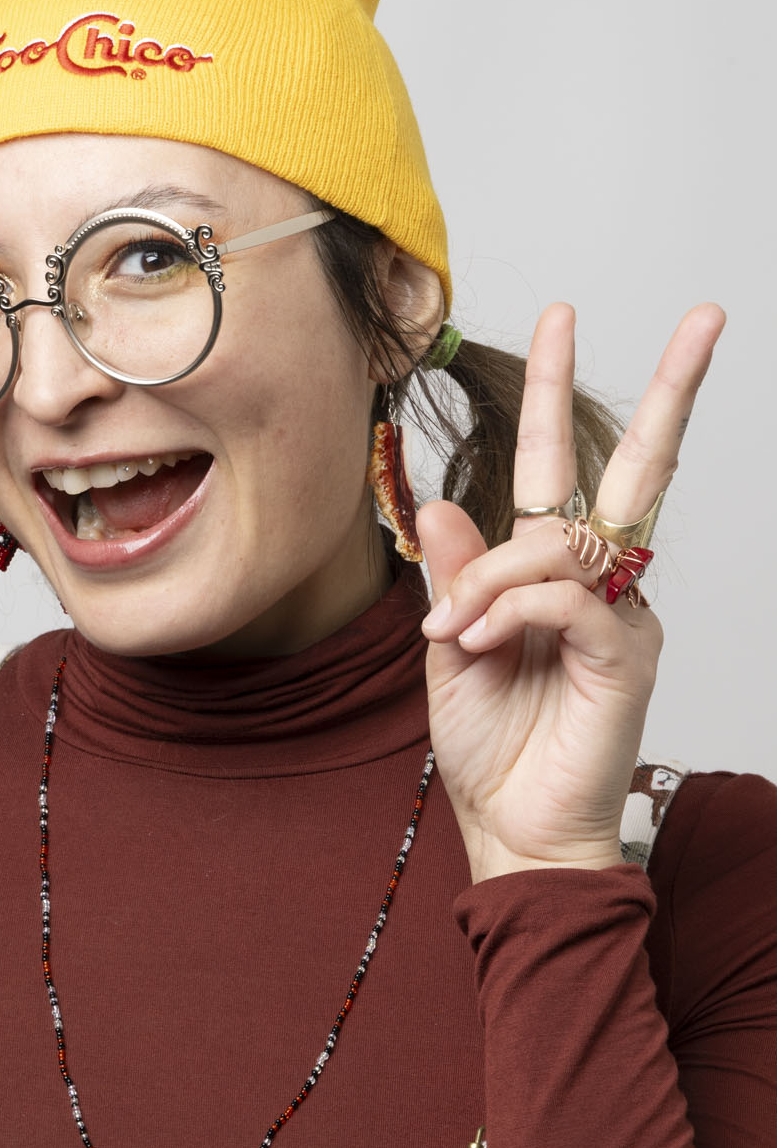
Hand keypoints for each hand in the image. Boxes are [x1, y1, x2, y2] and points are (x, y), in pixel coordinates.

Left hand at [416, 301, 724, 883]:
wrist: (513, 830)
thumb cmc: (490, 747)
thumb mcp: (450, 649)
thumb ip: (455, 577)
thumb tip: (441, 498)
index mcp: (550, 574)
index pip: (561, 468)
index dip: (558, 393)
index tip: (563, 318)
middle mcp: (599, 584)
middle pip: (638, 469)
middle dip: (670, 390)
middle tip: (706, 317)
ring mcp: (622, 616)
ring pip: (565, 541)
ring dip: (495, 575)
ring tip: (457, 630)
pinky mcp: (627, 655)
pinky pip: (569, 598)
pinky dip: (514, 609)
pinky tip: (483, 642)